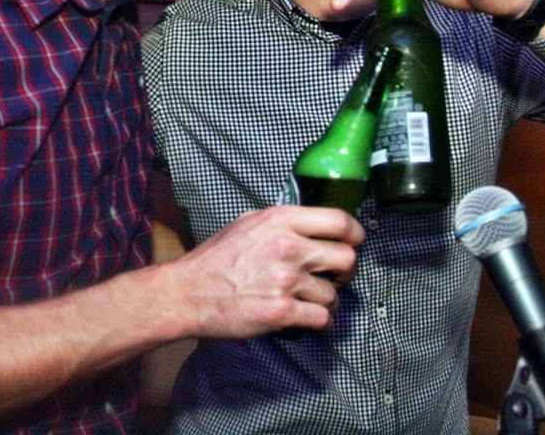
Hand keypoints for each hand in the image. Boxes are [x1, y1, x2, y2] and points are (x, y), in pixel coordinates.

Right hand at [171, 205, 363, 337]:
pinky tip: (311, 321)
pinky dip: (320, 324)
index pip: (340, 221)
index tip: (356, 243)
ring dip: (328, 302)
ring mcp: (286, 280)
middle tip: (336, 278)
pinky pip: (321, 319)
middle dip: (346, 272)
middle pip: (347, 258)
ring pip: (334, 295)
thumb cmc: (215, 259)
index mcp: (281, 220)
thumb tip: (309, 224)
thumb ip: (281, 222)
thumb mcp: (247, 223)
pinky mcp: (281, 311)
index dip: (356, 234)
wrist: (188, 293)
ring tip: (312, 303)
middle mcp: (288, 247)